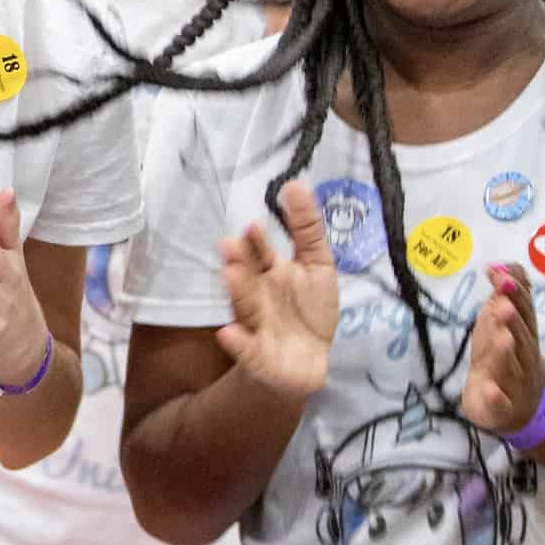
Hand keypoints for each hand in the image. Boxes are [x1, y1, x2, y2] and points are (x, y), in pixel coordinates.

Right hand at [218, 179, 337, 397]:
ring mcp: (255, 325)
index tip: (253, 226)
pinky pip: (245, 349)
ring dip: (237, 292)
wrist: (306, 362)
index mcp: (270, 271)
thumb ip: (306, 228)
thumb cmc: (309, 309)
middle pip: (247, 276)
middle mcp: (257, 294)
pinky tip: (227, 333)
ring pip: (244, 306)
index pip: (260, 252)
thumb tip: (295, 182)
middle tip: (230, 246)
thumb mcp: (317, 264)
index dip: (257, 241)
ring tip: (230, 275)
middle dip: (239, 262)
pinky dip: (236, 342)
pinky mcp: (256, 356)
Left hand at [462, 263, 544, 437]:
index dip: (515, 294)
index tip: (501, 276)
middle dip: (514, 321)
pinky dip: (495, 396)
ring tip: (503, 337)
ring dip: (506, 352)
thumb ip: (506, 294)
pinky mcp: (501, 407)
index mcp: (524, 334)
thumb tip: (497, 266)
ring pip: (512, 367)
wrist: (522, 405)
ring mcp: (513, 382)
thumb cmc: (509, 354)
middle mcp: (523, 357)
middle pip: (521, 337)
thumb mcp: (504, 321)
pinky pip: (499, 402)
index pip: (524, 311)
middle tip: (504, 306)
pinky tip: (490, 389)